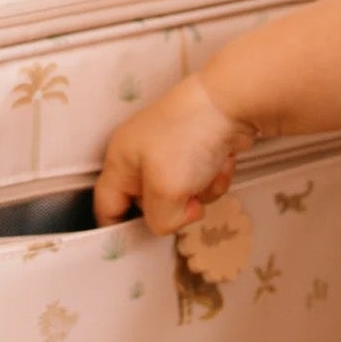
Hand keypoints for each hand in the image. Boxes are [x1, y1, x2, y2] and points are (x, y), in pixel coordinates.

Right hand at [92, 72, 259, 233]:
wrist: (235, 100)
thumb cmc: (190, 138)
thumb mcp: (165, 189)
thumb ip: (159, 219)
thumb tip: (169, 222)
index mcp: (120, 160)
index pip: (105, 206)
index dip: (119, 228)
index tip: (143, 241)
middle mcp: (141, 154)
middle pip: (149, 204)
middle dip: (174, 207)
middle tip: (190, 201)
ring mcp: (171, 150)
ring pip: (181, 194)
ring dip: (201, 192)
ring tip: (210, 172)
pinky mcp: (199, 148)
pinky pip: (202, 179)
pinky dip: (214, 176)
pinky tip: (224, 161)